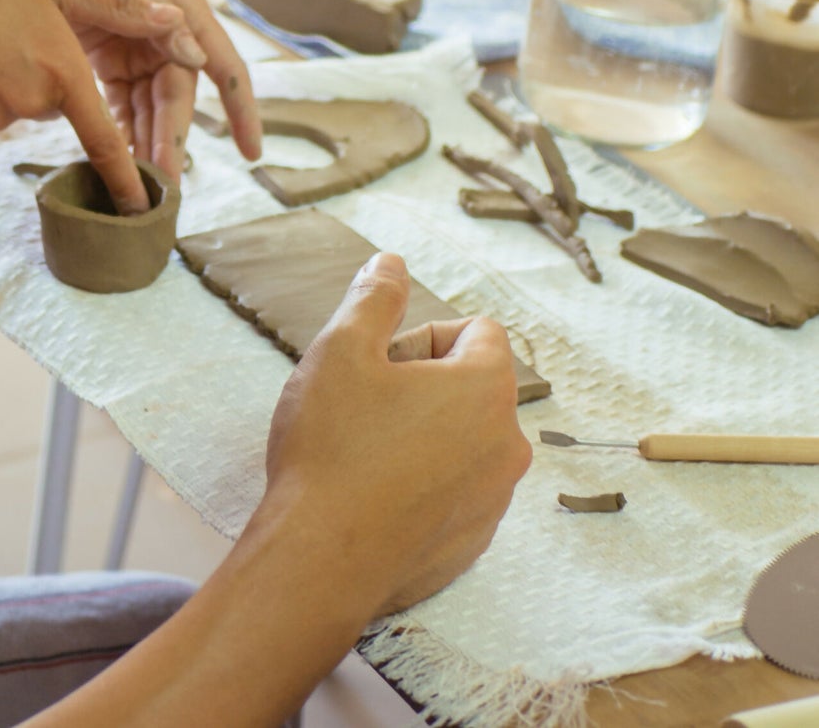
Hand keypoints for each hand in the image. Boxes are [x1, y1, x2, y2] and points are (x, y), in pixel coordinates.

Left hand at [0, 0, 261, 181]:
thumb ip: (148, 7)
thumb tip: (196, 58)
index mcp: (179, 4)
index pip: (221, 63)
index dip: (239, 109)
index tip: (251, 152)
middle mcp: (164, 30)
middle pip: (178, 95)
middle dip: (173, 138)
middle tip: (161, 184)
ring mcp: (136, 45)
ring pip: (151, 105)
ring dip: (147, 141)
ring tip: (138, 183)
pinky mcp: (106, 55)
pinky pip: (120, 100)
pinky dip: (119, 128)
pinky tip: (113, 159)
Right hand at [0, 0, 209, 212]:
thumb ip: (119, 8)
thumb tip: (178, 26)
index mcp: (62, 71)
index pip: (105, 140)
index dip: (125, 179)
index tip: (144, 211)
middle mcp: (29, 105)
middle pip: (52, 104)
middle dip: (42, 75)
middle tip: (11, 29)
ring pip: (12, 110)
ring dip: (5, 82)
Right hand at [262, 254, 529, 615]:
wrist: (319, 561)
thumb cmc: (332, 448)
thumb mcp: (342, 349)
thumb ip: (375, 297)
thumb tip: (393, 263)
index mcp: (486, 390)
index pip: (478, 331)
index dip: (422, 335)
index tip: (379, 362)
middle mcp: (506, 445)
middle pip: (472, 385)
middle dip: (422, 383)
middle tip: (364, 403)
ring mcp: (493, 501)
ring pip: (462, 439)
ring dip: (422, 432)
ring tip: (364, 451)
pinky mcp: (471, 544)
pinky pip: (454, 490)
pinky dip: (422, 482)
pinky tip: (372, 494)